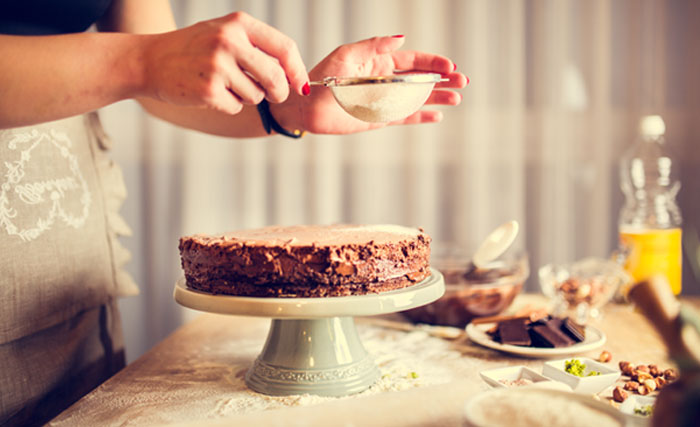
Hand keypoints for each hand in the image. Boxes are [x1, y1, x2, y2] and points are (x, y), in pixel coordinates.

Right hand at [141, 11, 308, 114]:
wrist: (149, 60)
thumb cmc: (193, 49)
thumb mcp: (224, 33)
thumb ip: (256, 47)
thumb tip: (293, 75)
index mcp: (238, 24)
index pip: (284, 47)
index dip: (298, 71)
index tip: (302, 86)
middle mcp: (229, 41)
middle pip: (276, 77)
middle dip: (279, 92)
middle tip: (274, 96)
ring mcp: (218, 65)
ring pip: (257, 96)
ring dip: (246, 97)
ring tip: (223, 84)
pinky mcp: (208, 90)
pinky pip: (236, 107)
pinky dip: (228, 105)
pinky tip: (210, 93)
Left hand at [273, 36, 466, 134]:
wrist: (307, 107)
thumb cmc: (322, 77)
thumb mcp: (347, 54)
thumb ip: (374, 46)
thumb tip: (401, 39)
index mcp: (380, 62)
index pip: (413, 61)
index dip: (433, 62)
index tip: (450, 66)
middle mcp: (385, 81)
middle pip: (421, 80)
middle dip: (443, 80)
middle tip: (463, 81)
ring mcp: (385, 100)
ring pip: (418, 99)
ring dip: (437, 97)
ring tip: (457, 97)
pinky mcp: (380, 119)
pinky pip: (405, 117)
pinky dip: (422, 116)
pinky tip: (438, 115)